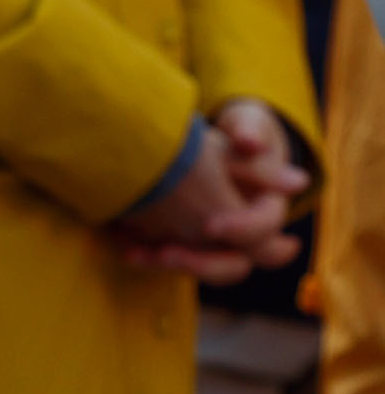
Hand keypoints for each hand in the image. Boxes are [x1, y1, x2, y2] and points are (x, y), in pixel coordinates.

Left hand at [113, 101, 304, 283]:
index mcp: (267, 209)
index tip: (210, 225)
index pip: (265, 231)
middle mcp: (245, 234)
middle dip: (200, 262)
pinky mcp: (185, 240)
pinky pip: (167, 259)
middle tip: (165, 253)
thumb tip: (274, 162)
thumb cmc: (238, 129)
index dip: (242, 231)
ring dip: (166, 264)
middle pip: (233, 266)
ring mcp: (214, 242)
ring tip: (133, 253)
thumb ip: (254, 135)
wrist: (209, 137)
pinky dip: (144, 253)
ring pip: (196, 268)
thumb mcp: (247, 125)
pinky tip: (119, 240)